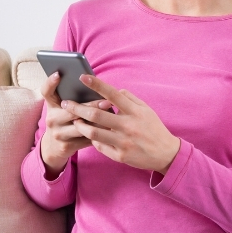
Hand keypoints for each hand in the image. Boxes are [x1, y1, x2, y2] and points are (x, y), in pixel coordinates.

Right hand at [39, 71, 112, 178]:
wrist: (54, 147)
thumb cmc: (65, 121)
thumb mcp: (63, 109)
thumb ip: (74, 98)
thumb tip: (93, 85)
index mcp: (51, 106)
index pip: (46, 91)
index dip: (50, 82)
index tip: (58, 73)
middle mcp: (52, 119)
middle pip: (71, 111)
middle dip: (91, 106)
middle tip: (106, 102)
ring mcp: (58, 134)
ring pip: (81, 126)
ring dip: (99, 122)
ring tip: (112, 116)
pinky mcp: (66, 146)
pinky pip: (86, 139)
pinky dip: (99, 134)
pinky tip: (110, 130)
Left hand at [63, 74, 180, 174]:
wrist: (165, 153)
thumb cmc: (154, 128)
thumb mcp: (146, 110)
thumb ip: (129, 99)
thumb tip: (114, 91)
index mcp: (134, 111)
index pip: (112, 94)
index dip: (97, 84)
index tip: (83, 77)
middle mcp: (128, 125)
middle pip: (96, 114)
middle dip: (77, 107)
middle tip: (66, 103)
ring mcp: (123, 142)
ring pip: (93, 132)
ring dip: (80, 125)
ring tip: (75, 120)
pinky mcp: (119, 155)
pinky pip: (99, 146)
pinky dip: (92, 139)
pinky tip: (88, 134)